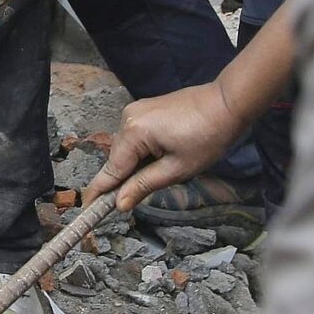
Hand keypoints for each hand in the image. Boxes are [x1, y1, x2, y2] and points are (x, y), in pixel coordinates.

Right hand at [88, 79, 243, 212]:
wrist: (227, 103)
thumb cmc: (208, 137)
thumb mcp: (177, 169)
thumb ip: (144, 185)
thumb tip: (119, 204)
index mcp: (134, 132)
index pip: (110, 170)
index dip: (98, 192)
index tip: (86, 210)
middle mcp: (127, 118)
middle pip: (116, 159)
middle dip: (119, 180)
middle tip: (124, 205)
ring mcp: (135, 111)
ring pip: (125, 148)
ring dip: (132, 166)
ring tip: (155, 176)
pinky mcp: (144, 109)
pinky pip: (134, 136)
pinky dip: (139, 152)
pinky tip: (157, 159)